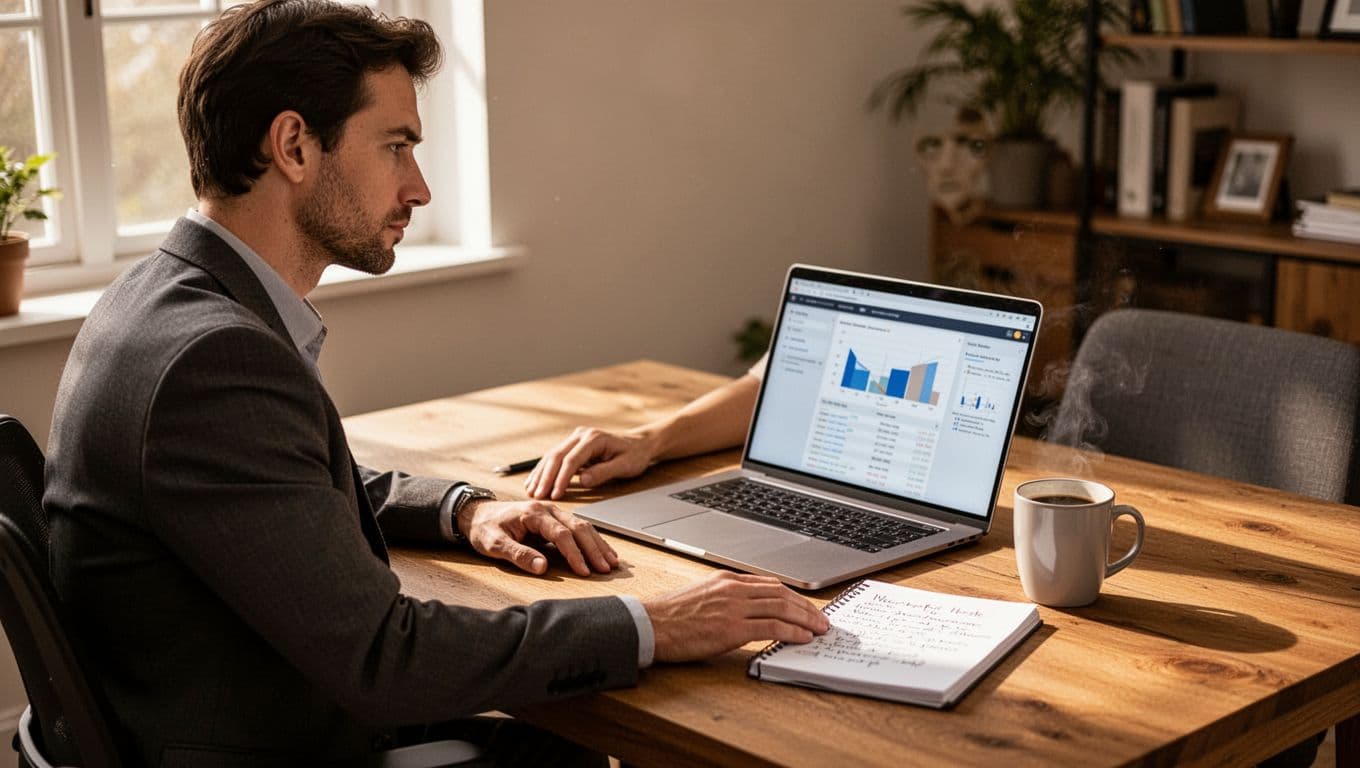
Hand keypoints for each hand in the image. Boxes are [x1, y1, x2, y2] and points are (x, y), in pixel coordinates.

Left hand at [457, 499, 618, 576]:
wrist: (476, 514)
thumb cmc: (484, 528)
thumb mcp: (494, 544)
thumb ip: (518, 554)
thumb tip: (542, 567)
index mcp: (533, 513)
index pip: (561, 534)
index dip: (574, 553)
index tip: (584, 570)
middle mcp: (547, 509)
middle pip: (578, 527)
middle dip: (593, 549)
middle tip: (605, 568)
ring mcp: (553, 512)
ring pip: (582, 526)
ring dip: (597, 544)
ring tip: (611, 562)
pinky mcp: (554, 519)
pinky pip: (577, 528)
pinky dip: (592, 540)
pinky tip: (602, 551)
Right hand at [524, 426, 656, 499]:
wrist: (639, 443)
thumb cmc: (634, 455)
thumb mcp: (624, 466)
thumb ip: (604, 472)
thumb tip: (583, 480)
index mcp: (593, 438)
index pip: (572, 459)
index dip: (561, 478)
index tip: (555, 495)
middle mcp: (581, 435)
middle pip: (556, 455)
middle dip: (545, 477)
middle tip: (537, 496)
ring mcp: (575, 438)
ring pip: (551, 455)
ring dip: (540, 474)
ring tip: (531, 491)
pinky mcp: (572, 445)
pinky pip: (554, 457)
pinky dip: (543, 470)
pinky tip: (535, 481)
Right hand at [642, 571, 828, 662]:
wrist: (648, 625)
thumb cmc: (669, 616)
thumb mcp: (700, 596)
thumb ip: (724, 598)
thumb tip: (745, 610)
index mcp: (726, 580)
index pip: (769, 584)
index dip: (793, 595)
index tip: (806, 605)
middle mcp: (733, 589)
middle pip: (781, 594)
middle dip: (805, 606)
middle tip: (821, 618)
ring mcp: (733, 607)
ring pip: (781, 607)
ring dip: (806, 618)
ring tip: (819, 628)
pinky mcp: (732, 628)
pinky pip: (771, 627)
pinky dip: (792, 631)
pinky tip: (803, 637)